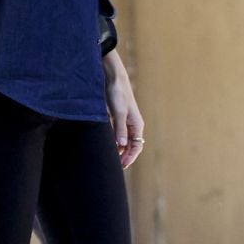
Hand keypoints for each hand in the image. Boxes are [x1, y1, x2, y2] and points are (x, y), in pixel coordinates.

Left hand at [104, 51, 144, 169]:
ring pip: (123, 140)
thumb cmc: (118, 93)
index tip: (122, 166)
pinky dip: (113, 141)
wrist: (113, 77)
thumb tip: (122, 146)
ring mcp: (124, 121)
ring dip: (118, 149)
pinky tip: (106, 145)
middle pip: (130, 146)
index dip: (130, 158)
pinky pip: (116, 133)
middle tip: (115, 167)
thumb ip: (120, 129)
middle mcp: (132, 124)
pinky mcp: (116, 117)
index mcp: (137, 124)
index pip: (137, 147)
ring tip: (110, 158)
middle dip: (124, 156)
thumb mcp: (119, 112)